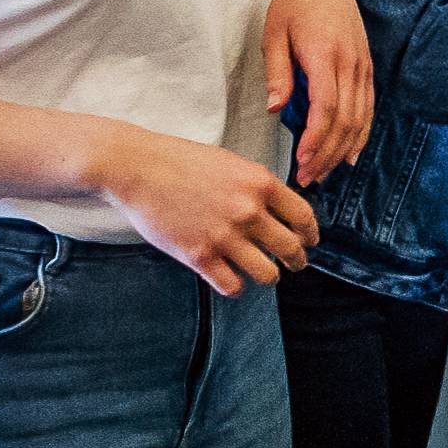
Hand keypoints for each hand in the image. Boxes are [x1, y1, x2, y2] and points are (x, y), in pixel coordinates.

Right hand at [89, 122, 316, 295]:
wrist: (137, 167)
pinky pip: (232, 286)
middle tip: (295, 264)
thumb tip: (280, 210)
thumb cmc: (181, 161)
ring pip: (268, 274)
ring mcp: (224, 236)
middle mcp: (248, 211)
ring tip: (263, 272)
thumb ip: (257, 186)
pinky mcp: (199, 256)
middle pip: (291, 249)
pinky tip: (231, 279)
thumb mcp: (231, 163)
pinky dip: (236, 287)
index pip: (303, 217)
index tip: (310, 242)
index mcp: (260, 183)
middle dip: (298, 261)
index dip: (311, 234)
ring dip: (269, 276)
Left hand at [265, 0, 372, 183]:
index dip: (316, 139)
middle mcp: (349, 63)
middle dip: (327, 153)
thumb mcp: (274, 33)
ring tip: (324, 173)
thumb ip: (278, 72)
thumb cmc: (292, 3)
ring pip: (360, 118)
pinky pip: (368, 107)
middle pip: (345, 120)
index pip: (326, 107)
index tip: (302, 162)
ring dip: (343, 149)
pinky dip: (361, 134)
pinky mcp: (366, 67)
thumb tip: (276, 109)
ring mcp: (362, 66)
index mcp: (324, 54)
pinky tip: (349, 155)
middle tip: (308, 178)